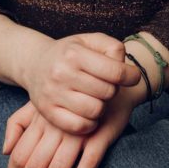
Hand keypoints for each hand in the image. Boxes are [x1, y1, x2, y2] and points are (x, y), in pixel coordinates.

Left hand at [3, 86, 136, 167]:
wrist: (104, 76)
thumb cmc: (67, 94)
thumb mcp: (38, 102)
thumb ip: (18, 122)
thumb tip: (5, 150)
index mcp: (41, 117)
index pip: (21, 151)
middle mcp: (58, 124)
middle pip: (37, 162)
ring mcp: (79, 130)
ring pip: (60, 167)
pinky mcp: (100, 134)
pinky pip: (88, 164)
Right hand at [23, 32, 140, 134]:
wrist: (35, 63)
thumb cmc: (70, 53)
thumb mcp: (89, 41)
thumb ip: (111, 47)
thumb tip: (126, 68)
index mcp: (74, 53)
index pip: (114, 71)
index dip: (130, 76)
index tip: (133, 77)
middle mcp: (61, 72)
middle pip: (107, 92)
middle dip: (113, 90)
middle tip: (106, 85)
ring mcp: (53, 94)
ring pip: (96, 111)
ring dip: (102, 107)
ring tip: (96, 98)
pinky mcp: (48, 112)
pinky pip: (80, 126)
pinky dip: (89, 122)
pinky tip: (87, 112)